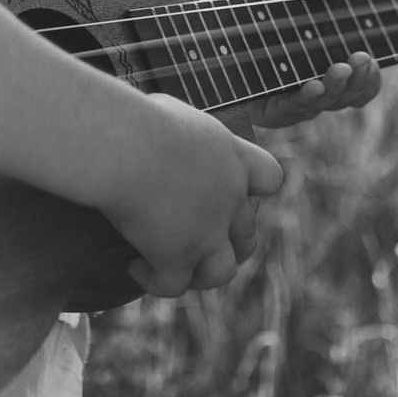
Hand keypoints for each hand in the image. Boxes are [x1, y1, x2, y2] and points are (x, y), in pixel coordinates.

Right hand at [107, 96, 283, 298]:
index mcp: (232, 158)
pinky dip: (155, 281)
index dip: (253, 188)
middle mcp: (229, 199)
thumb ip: (180, 132)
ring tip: (175, 265)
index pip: (269, 178)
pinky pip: (173, 285)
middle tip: (194, 235)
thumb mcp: (172, 112)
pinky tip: (135, 267)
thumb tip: (160, 125)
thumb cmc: (142, 118)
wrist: (127, 146)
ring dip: (201, 273)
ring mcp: (208, 233)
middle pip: (246, 235)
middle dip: (226, 241)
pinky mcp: (177, 258)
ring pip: (222, 271)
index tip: (227, 187)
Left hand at [214, 0, 383, 129]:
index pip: (363, 83)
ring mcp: (294, 100)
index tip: (370, 57)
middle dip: (357, 82)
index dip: (370, 76)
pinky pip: (289, 112)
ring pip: (321, 106)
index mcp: (335, 62)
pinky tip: (311, 86)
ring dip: (334, 90)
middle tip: (357, 60)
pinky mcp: (267, 108)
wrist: (222, 19)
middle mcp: (319, 87)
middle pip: (347, 97)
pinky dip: (304, 101)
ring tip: (337, 70)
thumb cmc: (269, 3)